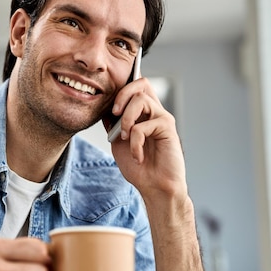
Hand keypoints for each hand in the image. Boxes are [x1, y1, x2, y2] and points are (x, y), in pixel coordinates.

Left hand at [107, 77, 186, 202]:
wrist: (154, 187)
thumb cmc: (139, 167)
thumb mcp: (117, 141)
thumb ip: (113, 124)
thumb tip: (103, 108)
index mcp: (143, 113)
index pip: (135, 85)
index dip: (121, 88)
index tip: (109, 107)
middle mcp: (154, 111)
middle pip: (141, 83)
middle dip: (122, 95)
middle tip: (114, 114)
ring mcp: (162, 118)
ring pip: (140, 100)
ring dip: (126, 120)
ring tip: (125, 138)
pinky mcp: (168, 129)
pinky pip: (143, 126)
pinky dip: (134, 143)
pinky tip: (137, 156)